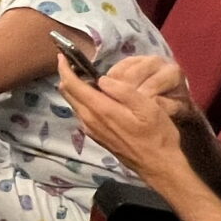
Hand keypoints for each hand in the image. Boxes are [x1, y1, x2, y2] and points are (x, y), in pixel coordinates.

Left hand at [58, 56, 196, 186]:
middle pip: (69, 94)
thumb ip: (123, 91)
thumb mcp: (147, 107)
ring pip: (74, 104)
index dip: (65, 69)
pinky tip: (93, 94)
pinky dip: (81, 100)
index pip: (73, 86)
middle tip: (71, 62)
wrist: (157, 165)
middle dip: (66, 76)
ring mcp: (91, 130)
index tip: (62, 55)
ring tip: (82, 74)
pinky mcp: (96, 136)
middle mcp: (90, 120)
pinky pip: (81, 113)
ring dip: (74, 88)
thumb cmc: (157, 134)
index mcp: (101, 110)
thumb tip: (102, 79)